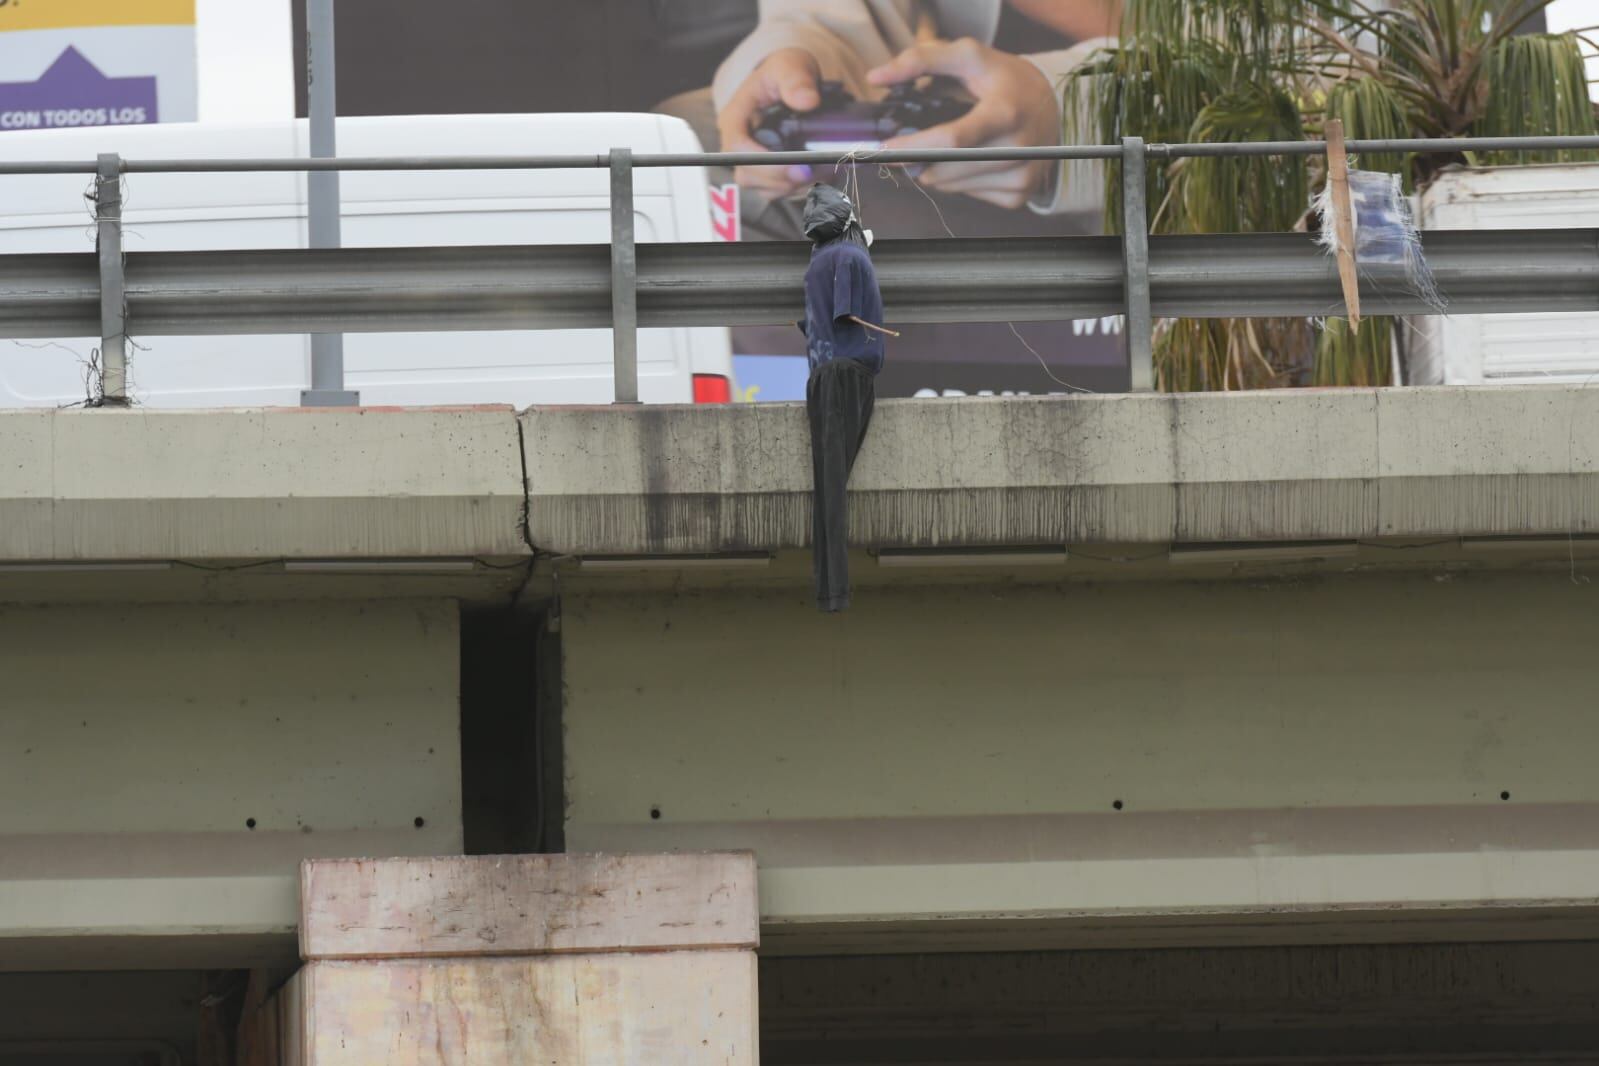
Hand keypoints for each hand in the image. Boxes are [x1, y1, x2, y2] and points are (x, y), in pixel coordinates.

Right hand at [717, 47, 822, 195]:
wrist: (790, 82)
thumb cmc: (784, 72)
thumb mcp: (790, 65)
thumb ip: (796, 80)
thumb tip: (808, 101)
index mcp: (735, 118)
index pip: (736, 148)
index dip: (763, 162)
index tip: (795, 165)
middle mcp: (738, 144)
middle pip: (748, 175)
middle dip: (782, 178)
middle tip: (813, 171)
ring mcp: (753, 161)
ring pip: (764, 188)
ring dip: (793, 186)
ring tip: (823, 169)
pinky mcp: (768, 173)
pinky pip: (780, 191)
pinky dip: (800, 188)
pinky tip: (821, 173)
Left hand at [868, 38, 1059, 209]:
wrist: (1053, 107)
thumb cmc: (1004, 79)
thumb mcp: (969, 57)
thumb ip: (920, 60)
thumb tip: (875, 78)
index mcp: (1006, 112)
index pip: (952, 140)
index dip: (913, 147)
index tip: (885, 148)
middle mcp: (1019, 148)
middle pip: (946, 170)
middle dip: (916, 161)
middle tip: (906, 147)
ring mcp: (1022, 176)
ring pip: (952, 188)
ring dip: (936, 171)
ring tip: (945, 149)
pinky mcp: (1020, 196)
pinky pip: (970, 197)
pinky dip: (958, 182)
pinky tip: (969, 161)